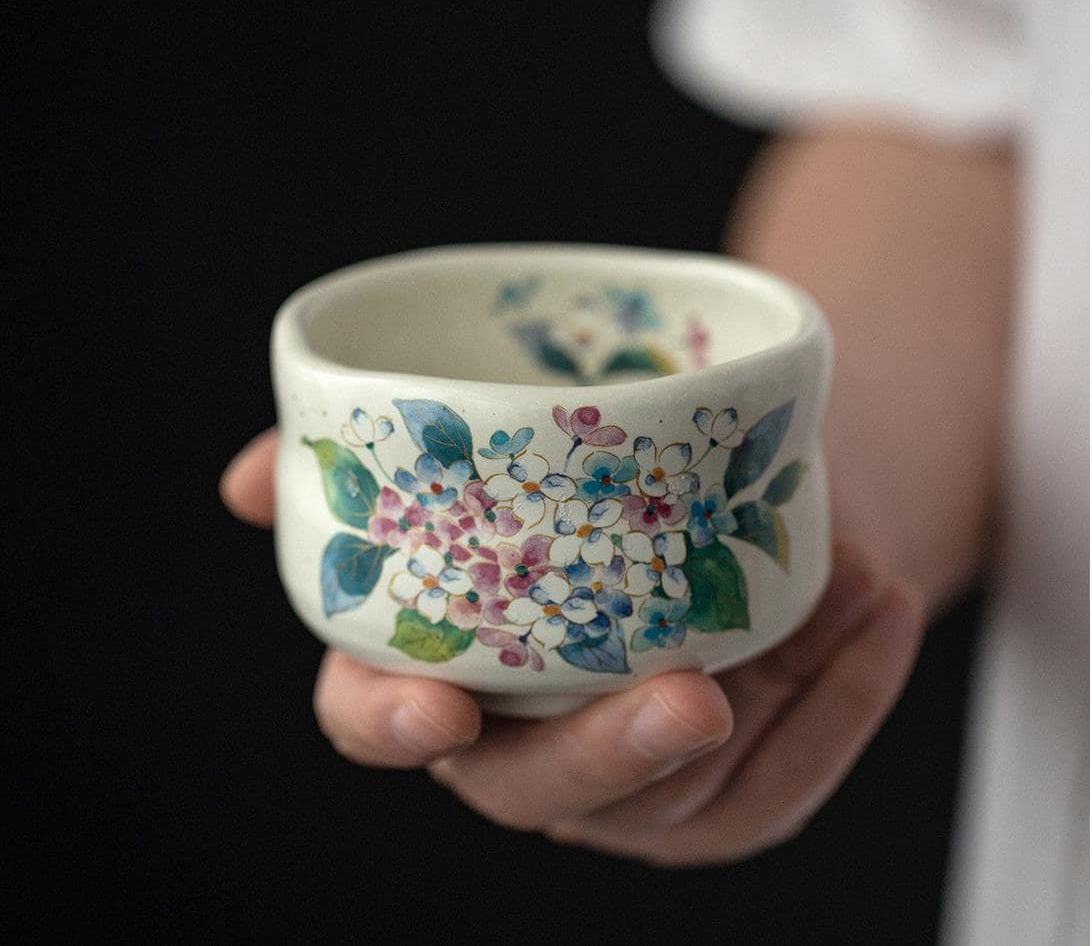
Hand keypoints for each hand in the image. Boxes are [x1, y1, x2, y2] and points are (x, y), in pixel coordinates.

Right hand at [221, 429, 922, 864]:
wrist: (720, 486)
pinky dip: (843, 703)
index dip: (386, 723)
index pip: (378, 720)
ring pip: (675, 799)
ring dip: (775, 704)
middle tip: (690, 693)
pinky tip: (882, 609)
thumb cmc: (587, 466)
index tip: (434, 705)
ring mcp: (629, 777)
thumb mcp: (495, 441)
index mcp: (445, 664)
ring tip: (850, 581)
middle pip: (535, 790)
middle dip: (605, 755)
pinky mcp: (729, 788)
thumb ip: (383, 461)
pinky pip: (781, 784)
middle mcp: (527, 734)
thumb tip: (246, 483)